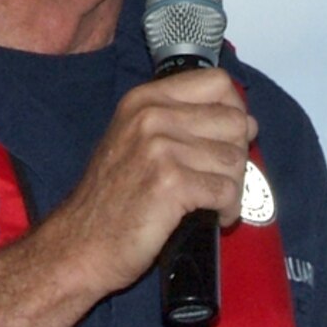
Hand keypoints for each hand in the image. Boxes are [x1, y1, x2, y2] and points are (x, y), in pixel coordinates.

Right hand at [45, 67, 256, 297]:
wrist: (79, 243)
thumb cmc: (112, 199)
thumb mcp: (134, 140)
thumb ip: (180, 122)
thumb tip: (246, 122)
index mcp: (145, 99)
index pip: (218, 83)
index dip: (235, 111)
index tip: (228, 138)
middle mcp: (151, 115)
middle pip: (235, 122)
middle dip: (237, 155)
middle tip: (219, 179)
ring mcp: (160, 147)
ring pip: (234, 159)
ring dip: (233, 187)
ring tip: (212, 202)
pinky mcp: (170, 183)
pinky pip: (226, 191)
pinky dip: (227, 209)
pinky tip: (212, 217)